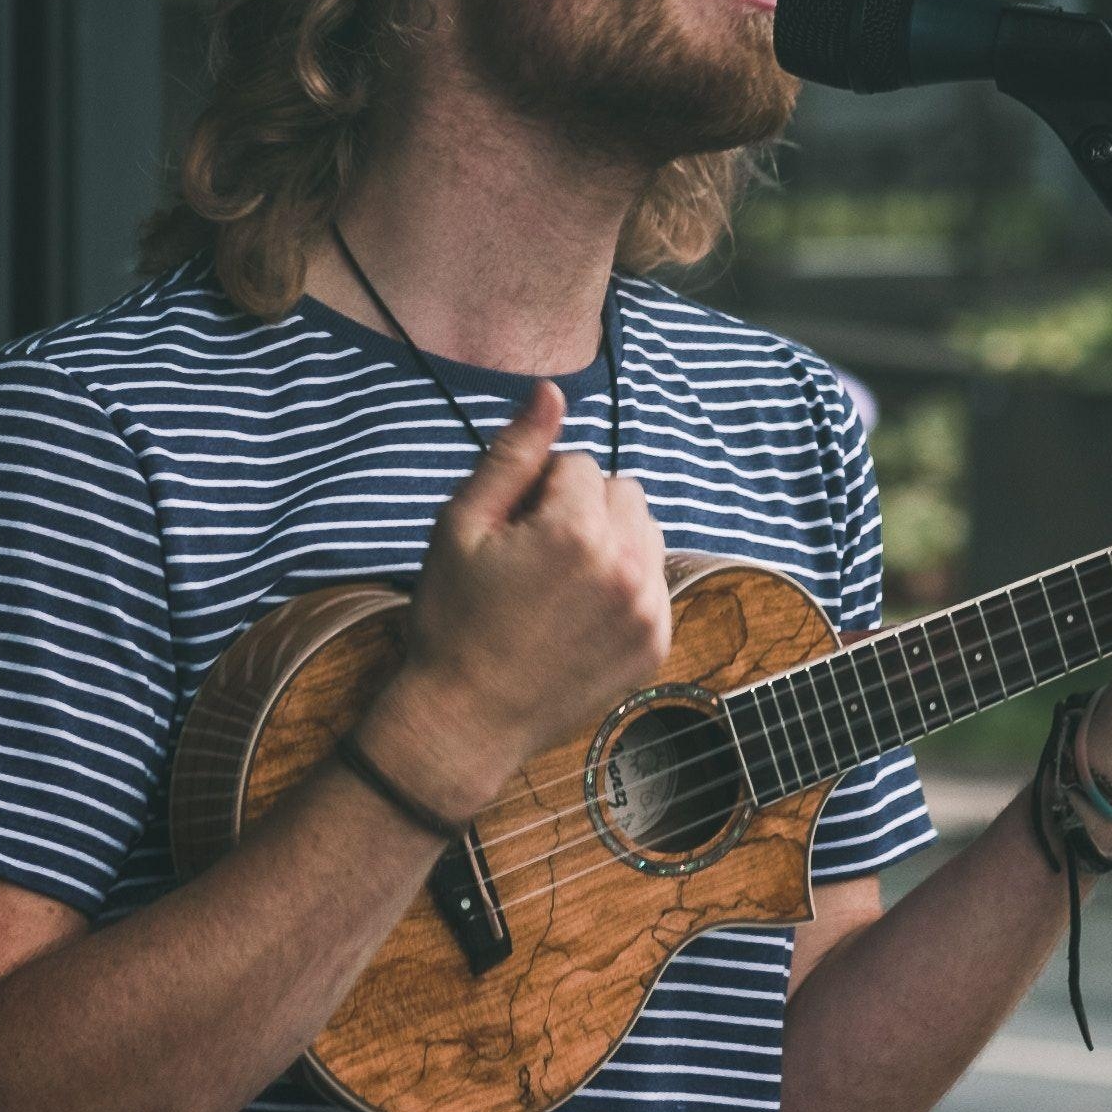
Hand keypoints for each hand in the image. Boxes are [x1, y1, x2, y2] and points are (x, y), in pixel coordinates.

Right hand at [363, 381, 673, 816]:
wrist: (467, 719)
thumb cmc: (453, 618)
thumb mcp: (462, 525)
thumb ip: (514, 453)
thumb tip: (552, 391)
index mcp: (576, 531)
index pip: (577, 462)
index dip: (536, 490)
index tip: (510, 534)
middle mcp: (626, 566)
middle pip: (621, 489)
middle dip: (582, 506)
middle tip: (535, 556)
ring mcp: (648, 610)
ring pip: (645, 530)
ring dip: (611, 540)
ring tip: (561, 582)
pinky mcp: (657, 644)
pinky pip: (655, 579)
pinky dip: (625, 584)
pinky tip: (580, 614)